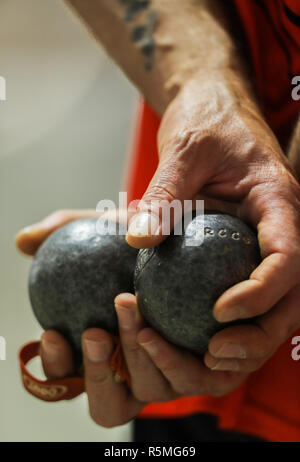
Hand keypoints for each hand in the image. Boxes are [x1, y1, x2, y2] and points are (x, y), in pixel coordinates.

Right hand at [16, 209, 247, 426]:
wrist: (207, 230)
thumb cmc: (152, 236)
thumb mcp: (111, 225)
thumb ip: (68, 230)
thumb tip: (25, 241)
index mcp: (107, 350)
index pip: (70, 373)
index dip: (57, 365)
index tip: (53, 333)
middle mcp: (137, 370)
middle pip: (106, 401)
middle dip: (96, 372)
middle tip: (94, 331)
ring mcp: (172, 376)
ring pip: (150, 391)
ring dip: (140, 359)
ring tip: (137, 318)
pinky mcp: (213, 371)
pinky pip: (198, 380)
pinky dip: (183, 361)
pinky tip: (183, 330)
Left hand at [126, 68, 299, 373]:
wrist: (216, 105)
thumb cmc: (206, 119)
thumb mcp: (183, 150)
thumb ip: (164, 195)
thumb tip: (136, 241)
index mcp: (278, 200)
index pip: (287, 254)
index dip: (262, 291)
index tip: (220, 311)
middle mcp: (283, 225)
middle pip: (293, 292)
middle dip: (263, 330)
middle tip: (215, 353)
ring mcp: (268, 238)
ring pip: (280, 300)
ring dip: (254, 335)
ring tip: (210, 357)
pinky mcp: (248, 246)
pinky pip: (254, 287)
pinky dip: (240, 318)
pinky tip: (203, 336)